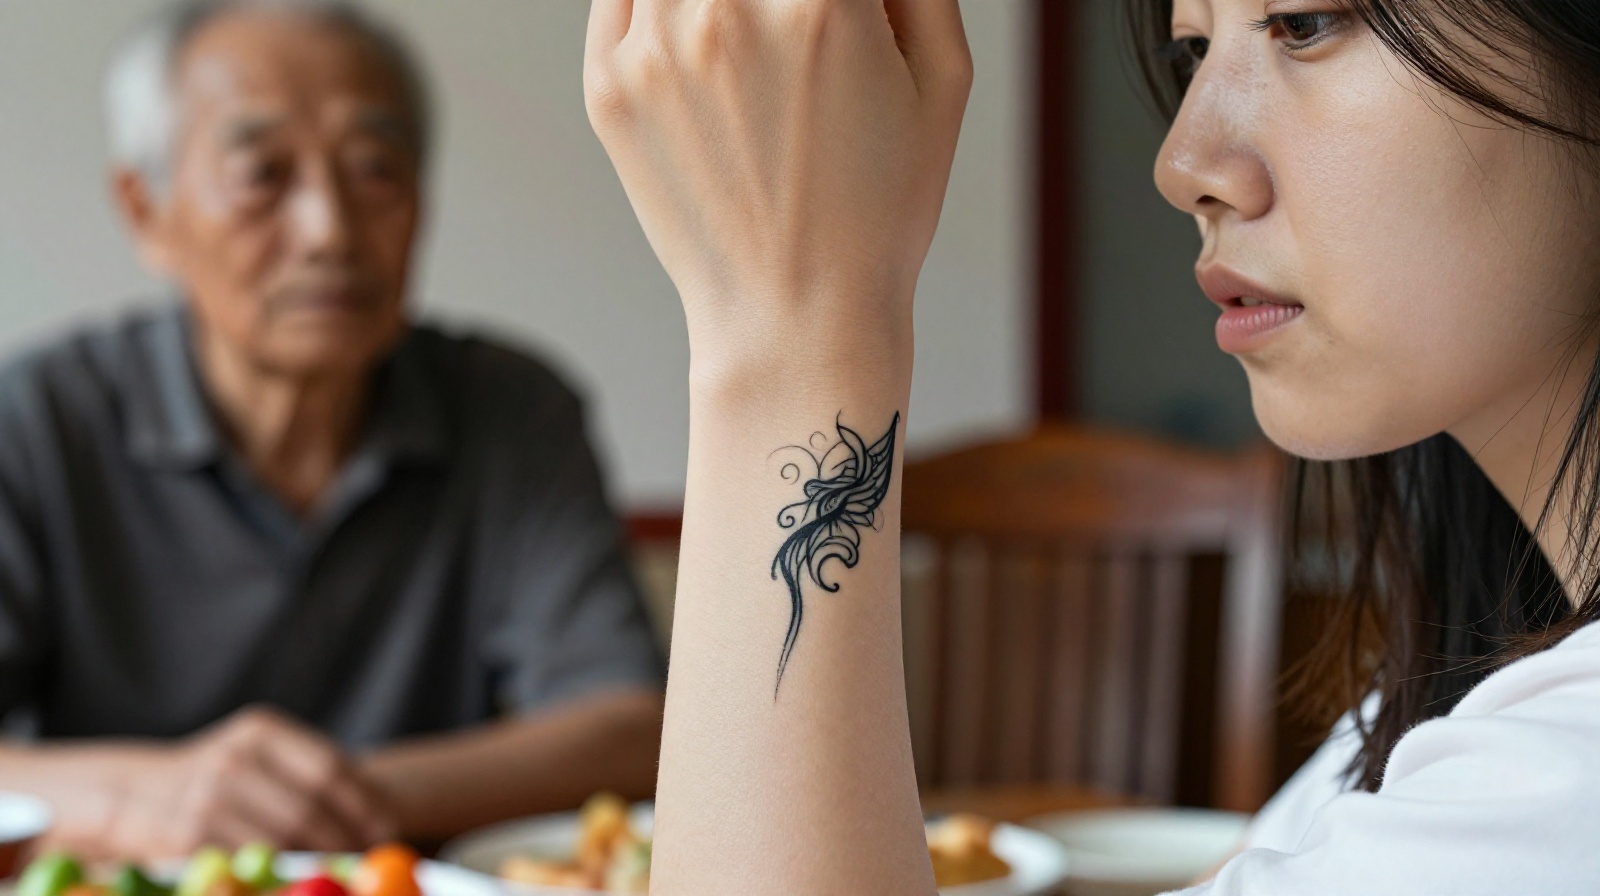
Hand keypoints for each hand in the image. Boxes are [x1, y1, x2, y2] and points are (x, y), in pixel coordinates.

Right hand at [102, 707, 396, 859]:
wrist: (136, 795)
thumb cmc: (221, 780)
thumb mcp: (263, 758)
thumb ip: (314, 777)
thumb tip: (383, 819)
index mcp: (261, 731)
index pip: (329, 770)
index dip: (365, 805)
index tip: (388, 830)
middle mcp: (232, 759)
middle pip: (310, 809)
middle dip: (346, 841)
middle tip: (367, 860)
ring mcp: (206, 799)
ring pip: (282, 842)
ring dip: (315, 862)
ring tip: (335, 870)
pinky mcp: (186, 840)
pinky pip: (247, 865)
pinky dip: (276, 875)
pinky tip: (289, 877)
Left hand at [584, 0, 971, 358]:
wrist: (793, 316)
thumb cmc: (877, 213)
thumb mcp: (943, 81)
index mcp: (821, 1)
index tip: (827, 8)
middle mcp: (727, 9)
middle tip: (792, 23)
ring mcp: (656, 48)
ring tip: (747, 37)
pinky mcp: (608, 85)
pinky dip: (658, 0)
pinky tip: (699, 36)